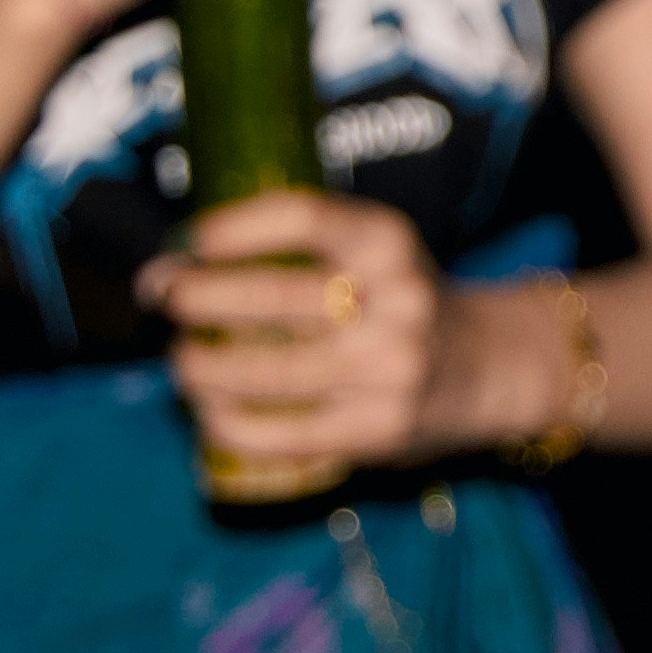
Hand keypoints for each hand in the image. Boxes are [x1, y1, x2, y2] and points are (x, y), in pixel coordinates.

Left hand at [147, 191, 524, 472]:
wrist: (489, 368)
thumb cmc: (402, 303)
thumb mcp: (376, 253)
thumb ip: (301, 251)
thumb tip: (178, 263)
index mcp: (390, 242)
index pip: (304, 218)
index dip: (235, 226)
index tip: (189, 240)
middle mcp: (395, 301)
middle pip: (271, 296)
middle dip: (196, 296)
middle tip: (162, 295)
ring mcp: (388, 370)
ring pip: (265, 370)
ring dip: (200, 366)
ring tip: (180, 360)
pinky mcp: (378, 430)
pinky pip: (282, 434)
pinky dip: (228, 424)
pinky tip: (209, 413)